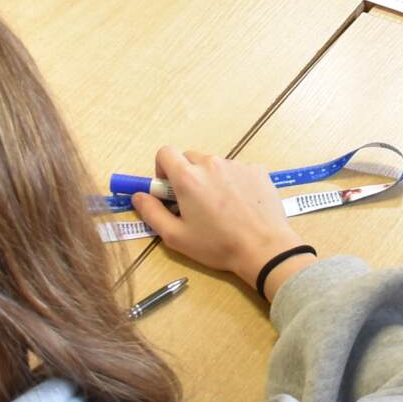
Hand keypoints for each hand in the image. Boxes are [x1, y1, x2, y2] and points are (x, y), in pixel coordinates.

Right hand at [131, 146, 311, 287]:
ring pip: (214, 165)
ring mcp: (236, 164)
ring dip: (211, 180)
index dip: (162, 169)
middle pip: (190, 158)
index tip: (168, 190)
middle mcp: (211, 163)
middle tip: (193, 203)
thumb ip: (151, 212)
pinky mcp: (257, 170)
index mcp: (188, 177)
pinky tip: (241, 206)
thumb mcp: (175, 236)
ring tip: (221, 209)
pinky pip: (236, 170)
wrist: (264, 248)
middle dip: (186, 176)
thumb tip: (138, 195)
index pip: (165, 152)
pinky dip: (233, 183)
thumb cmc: (217, 245)